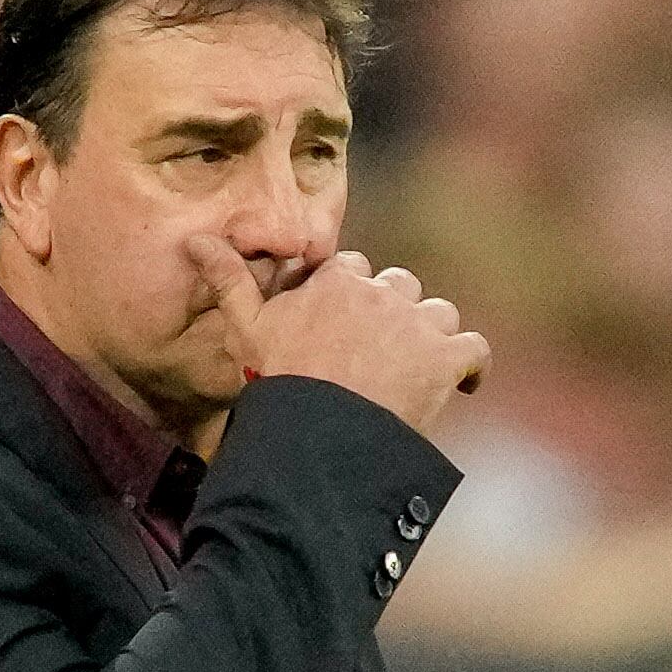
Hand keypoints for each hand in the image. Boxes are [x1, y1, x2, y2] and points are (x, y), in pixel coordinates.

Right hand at [190, 241, 487, 436]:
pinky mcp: (446, 359)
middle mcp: (382, 293)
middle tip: (379, 352)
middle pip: (400, 288)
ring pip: (438, 314)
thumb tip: (196, 240)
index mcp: (337, 281)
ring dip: (431, 335)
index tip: (342, 325)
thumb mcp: (246, 330)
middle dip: (392, 313)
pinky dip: (471, 366)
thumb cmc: (278, 382)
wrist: (319, 431)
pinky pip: (474, 349)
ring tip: (417, 368)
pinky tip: (464, 384)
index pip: (353, 271)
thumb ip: (229, 281)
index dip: (349, 296)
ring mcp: (417, 325)